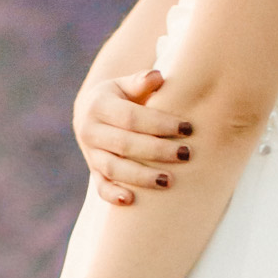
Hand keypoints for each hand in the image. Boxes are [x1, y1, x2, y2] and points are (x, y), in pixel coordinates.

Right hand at [74, 65, 193, 206]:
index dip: (160, 123)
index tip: (187, 128)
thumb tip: (156, 77)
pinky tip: (131, 200)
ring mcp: (90, 153)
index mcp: (99, 105)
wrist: (91, 112)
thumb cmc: (120, 96)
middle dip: (157, 150)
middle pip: (125, 144)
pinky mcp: (94, 171)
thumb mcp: (126, 84)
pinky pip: (101, 186)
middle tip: (186, 154)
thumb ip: (141, 81)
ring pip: (114, 168)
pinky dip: (113, 195)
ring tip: (169, 180)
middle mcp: (90, 130)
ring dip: (141, 177)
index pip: (131, 117)